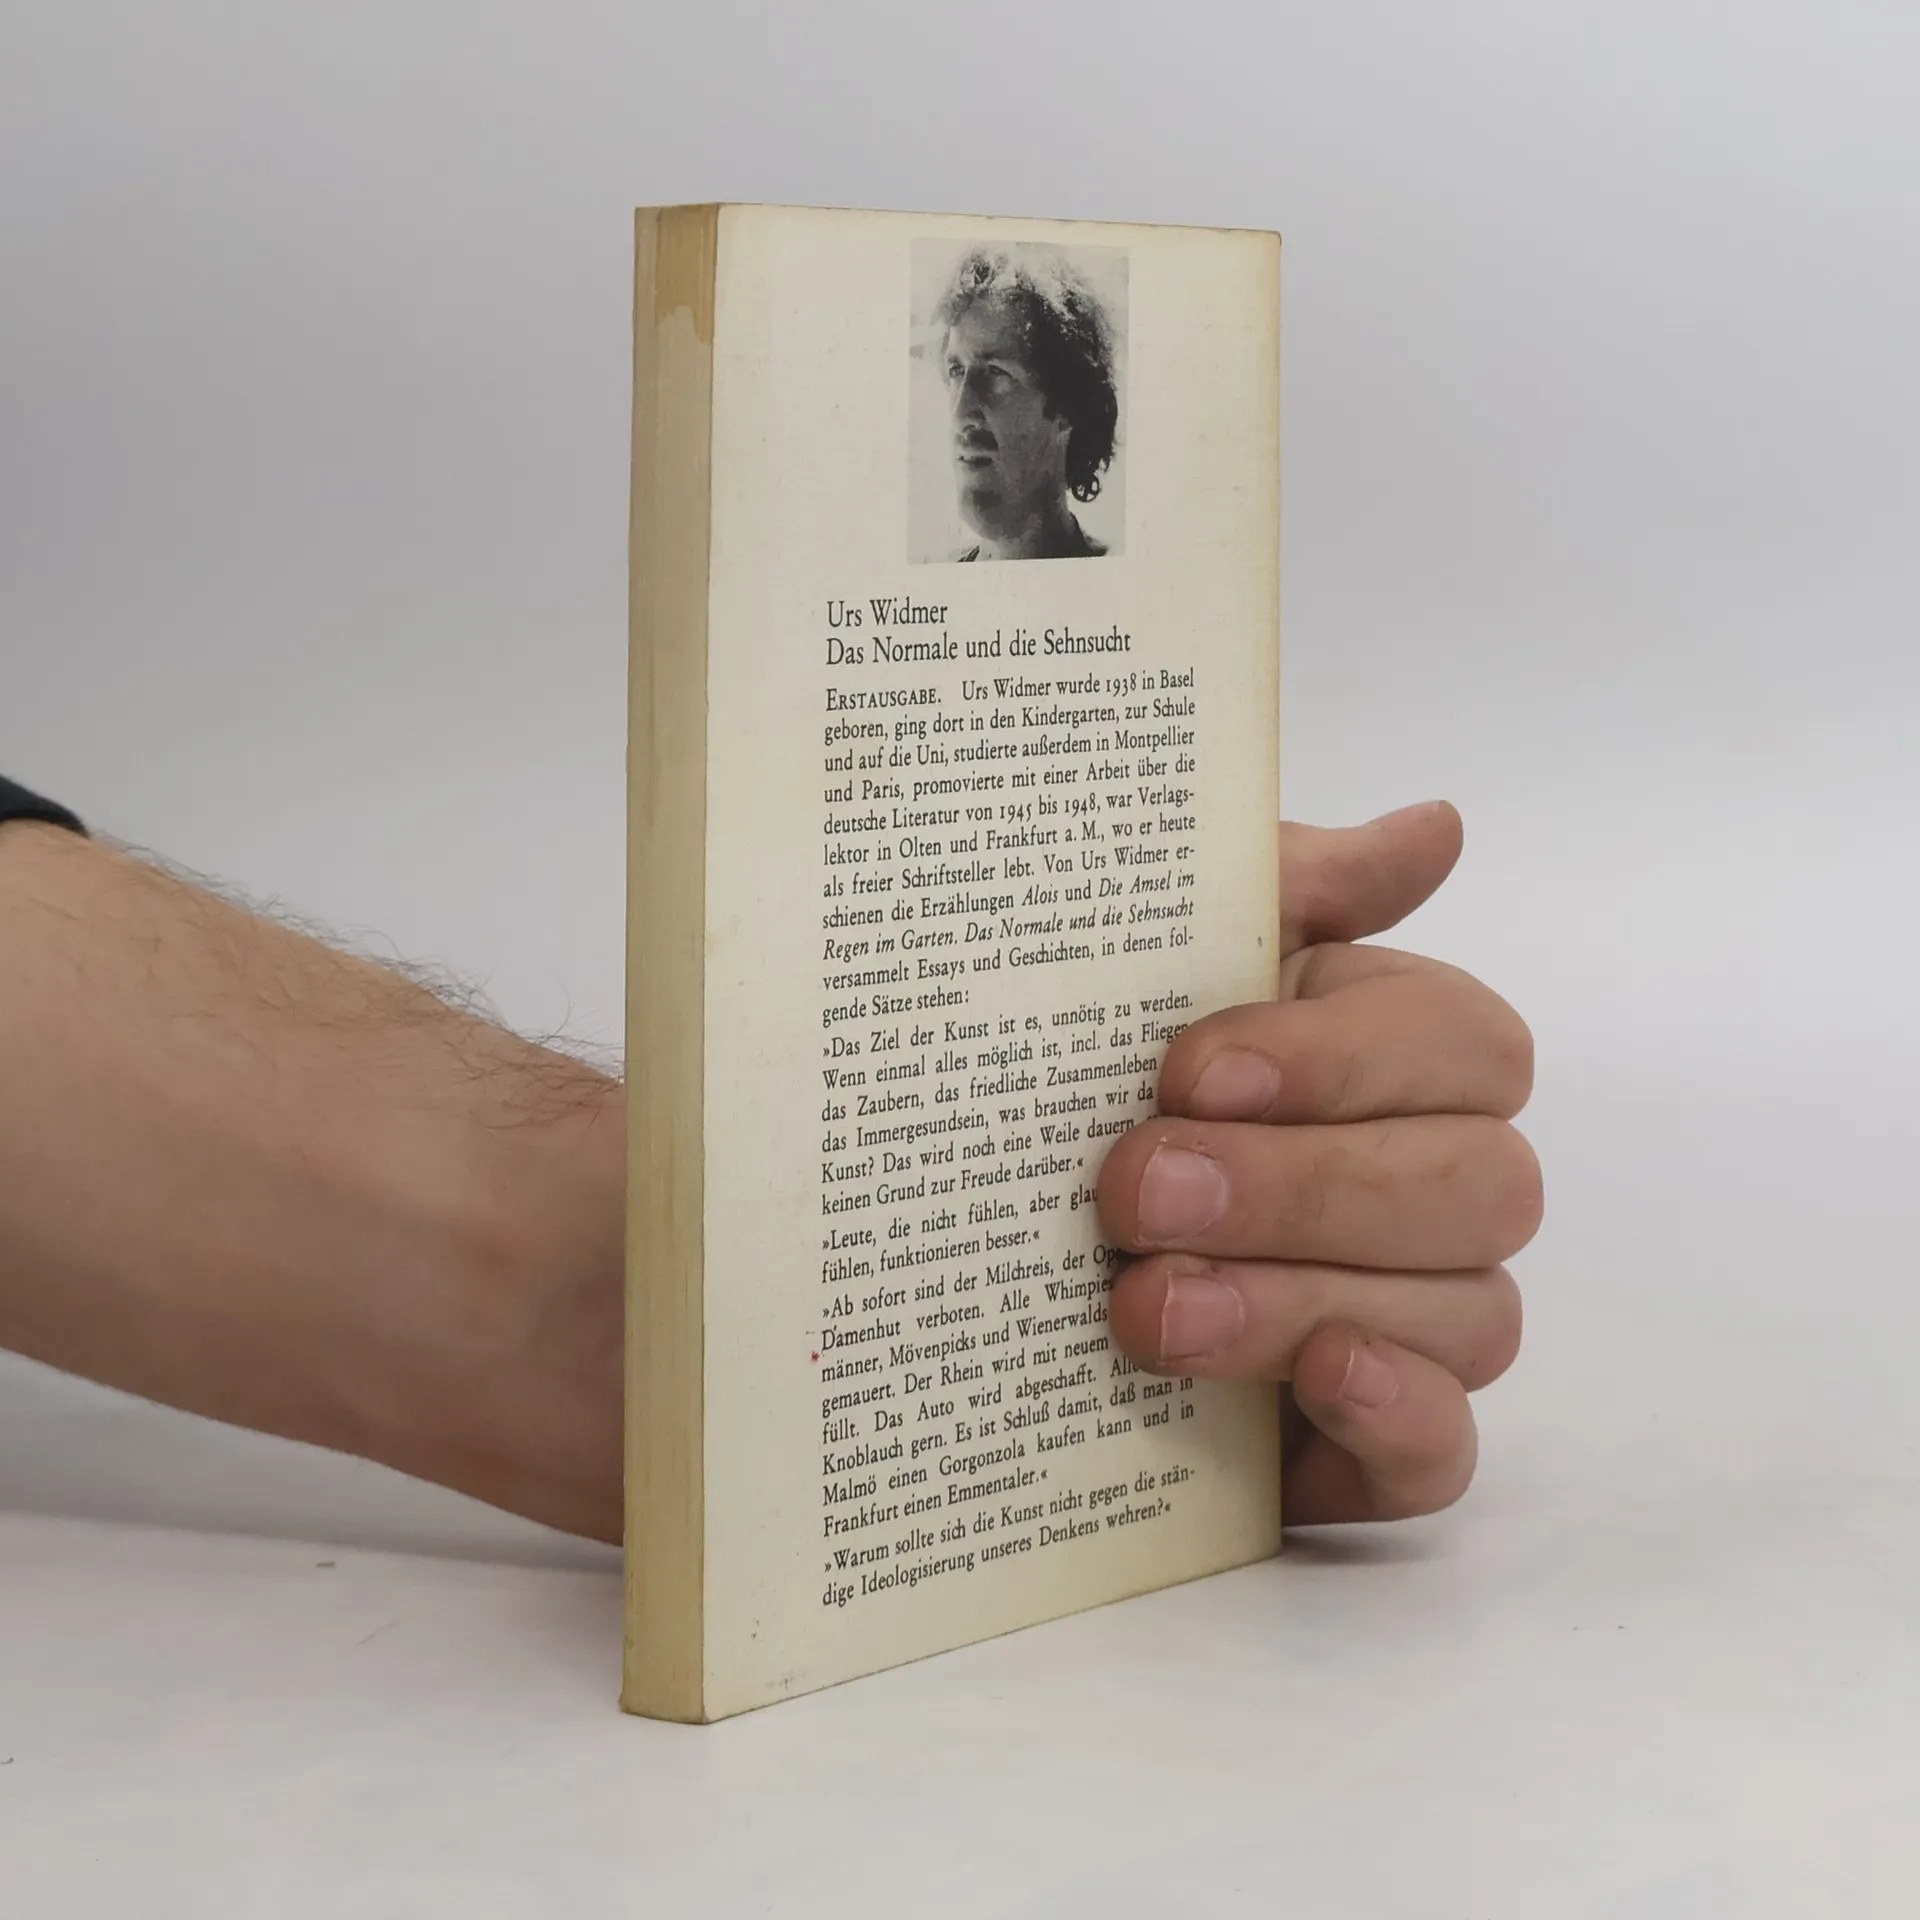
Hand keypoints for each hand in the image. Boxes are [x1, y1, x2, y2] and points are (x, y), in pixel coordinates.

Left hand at [1097, 802, 1538, 1524]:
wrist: (983, 1245)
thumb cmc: (1088, 1080)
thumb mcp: (1154, 961)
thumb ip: (1290, 890)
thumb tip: (1436, 826)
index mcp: (1393, 1058)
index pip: (1465, 1046)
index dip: (1343, 1058)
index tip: (1188, 1071)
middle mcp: (1434, 1186)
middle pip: (1481, 1184)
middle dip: (1305, 1187)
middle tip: (1135, 1195)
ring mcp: (1418, 1321)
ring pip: (1469, 1314)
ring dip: (1303, 1302)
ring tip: (1148, 1308)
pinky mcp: (1372, 1446)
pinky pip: (1447, 1453)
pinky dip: (1398, 1415)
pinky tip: (1318, 1376)